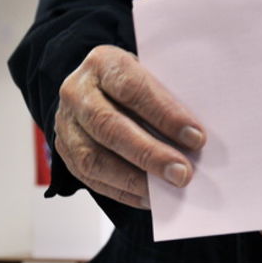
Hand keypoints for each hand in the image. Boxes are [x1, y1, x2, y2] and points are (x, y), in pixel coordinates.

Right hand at [54, 45, 205, 208]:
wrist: (96, 86)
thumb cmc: (133, 83)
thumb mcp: (151, 75)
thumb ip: (168, 100)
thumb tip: (195, 140)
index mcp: (102, 63)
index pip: (132, 89)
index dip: (164, 115)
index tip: (196, 137)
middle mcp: (77, 92)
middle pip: (109, 126)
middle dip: (149, 154)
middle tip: (182, 172)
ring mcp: (66, 123)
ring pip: (93, 157)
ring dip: (134, 179)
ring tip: (167, 189)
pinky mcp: (65, 151)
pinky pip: (90, 178)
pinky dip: (123, 192)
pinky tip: (149, 198)